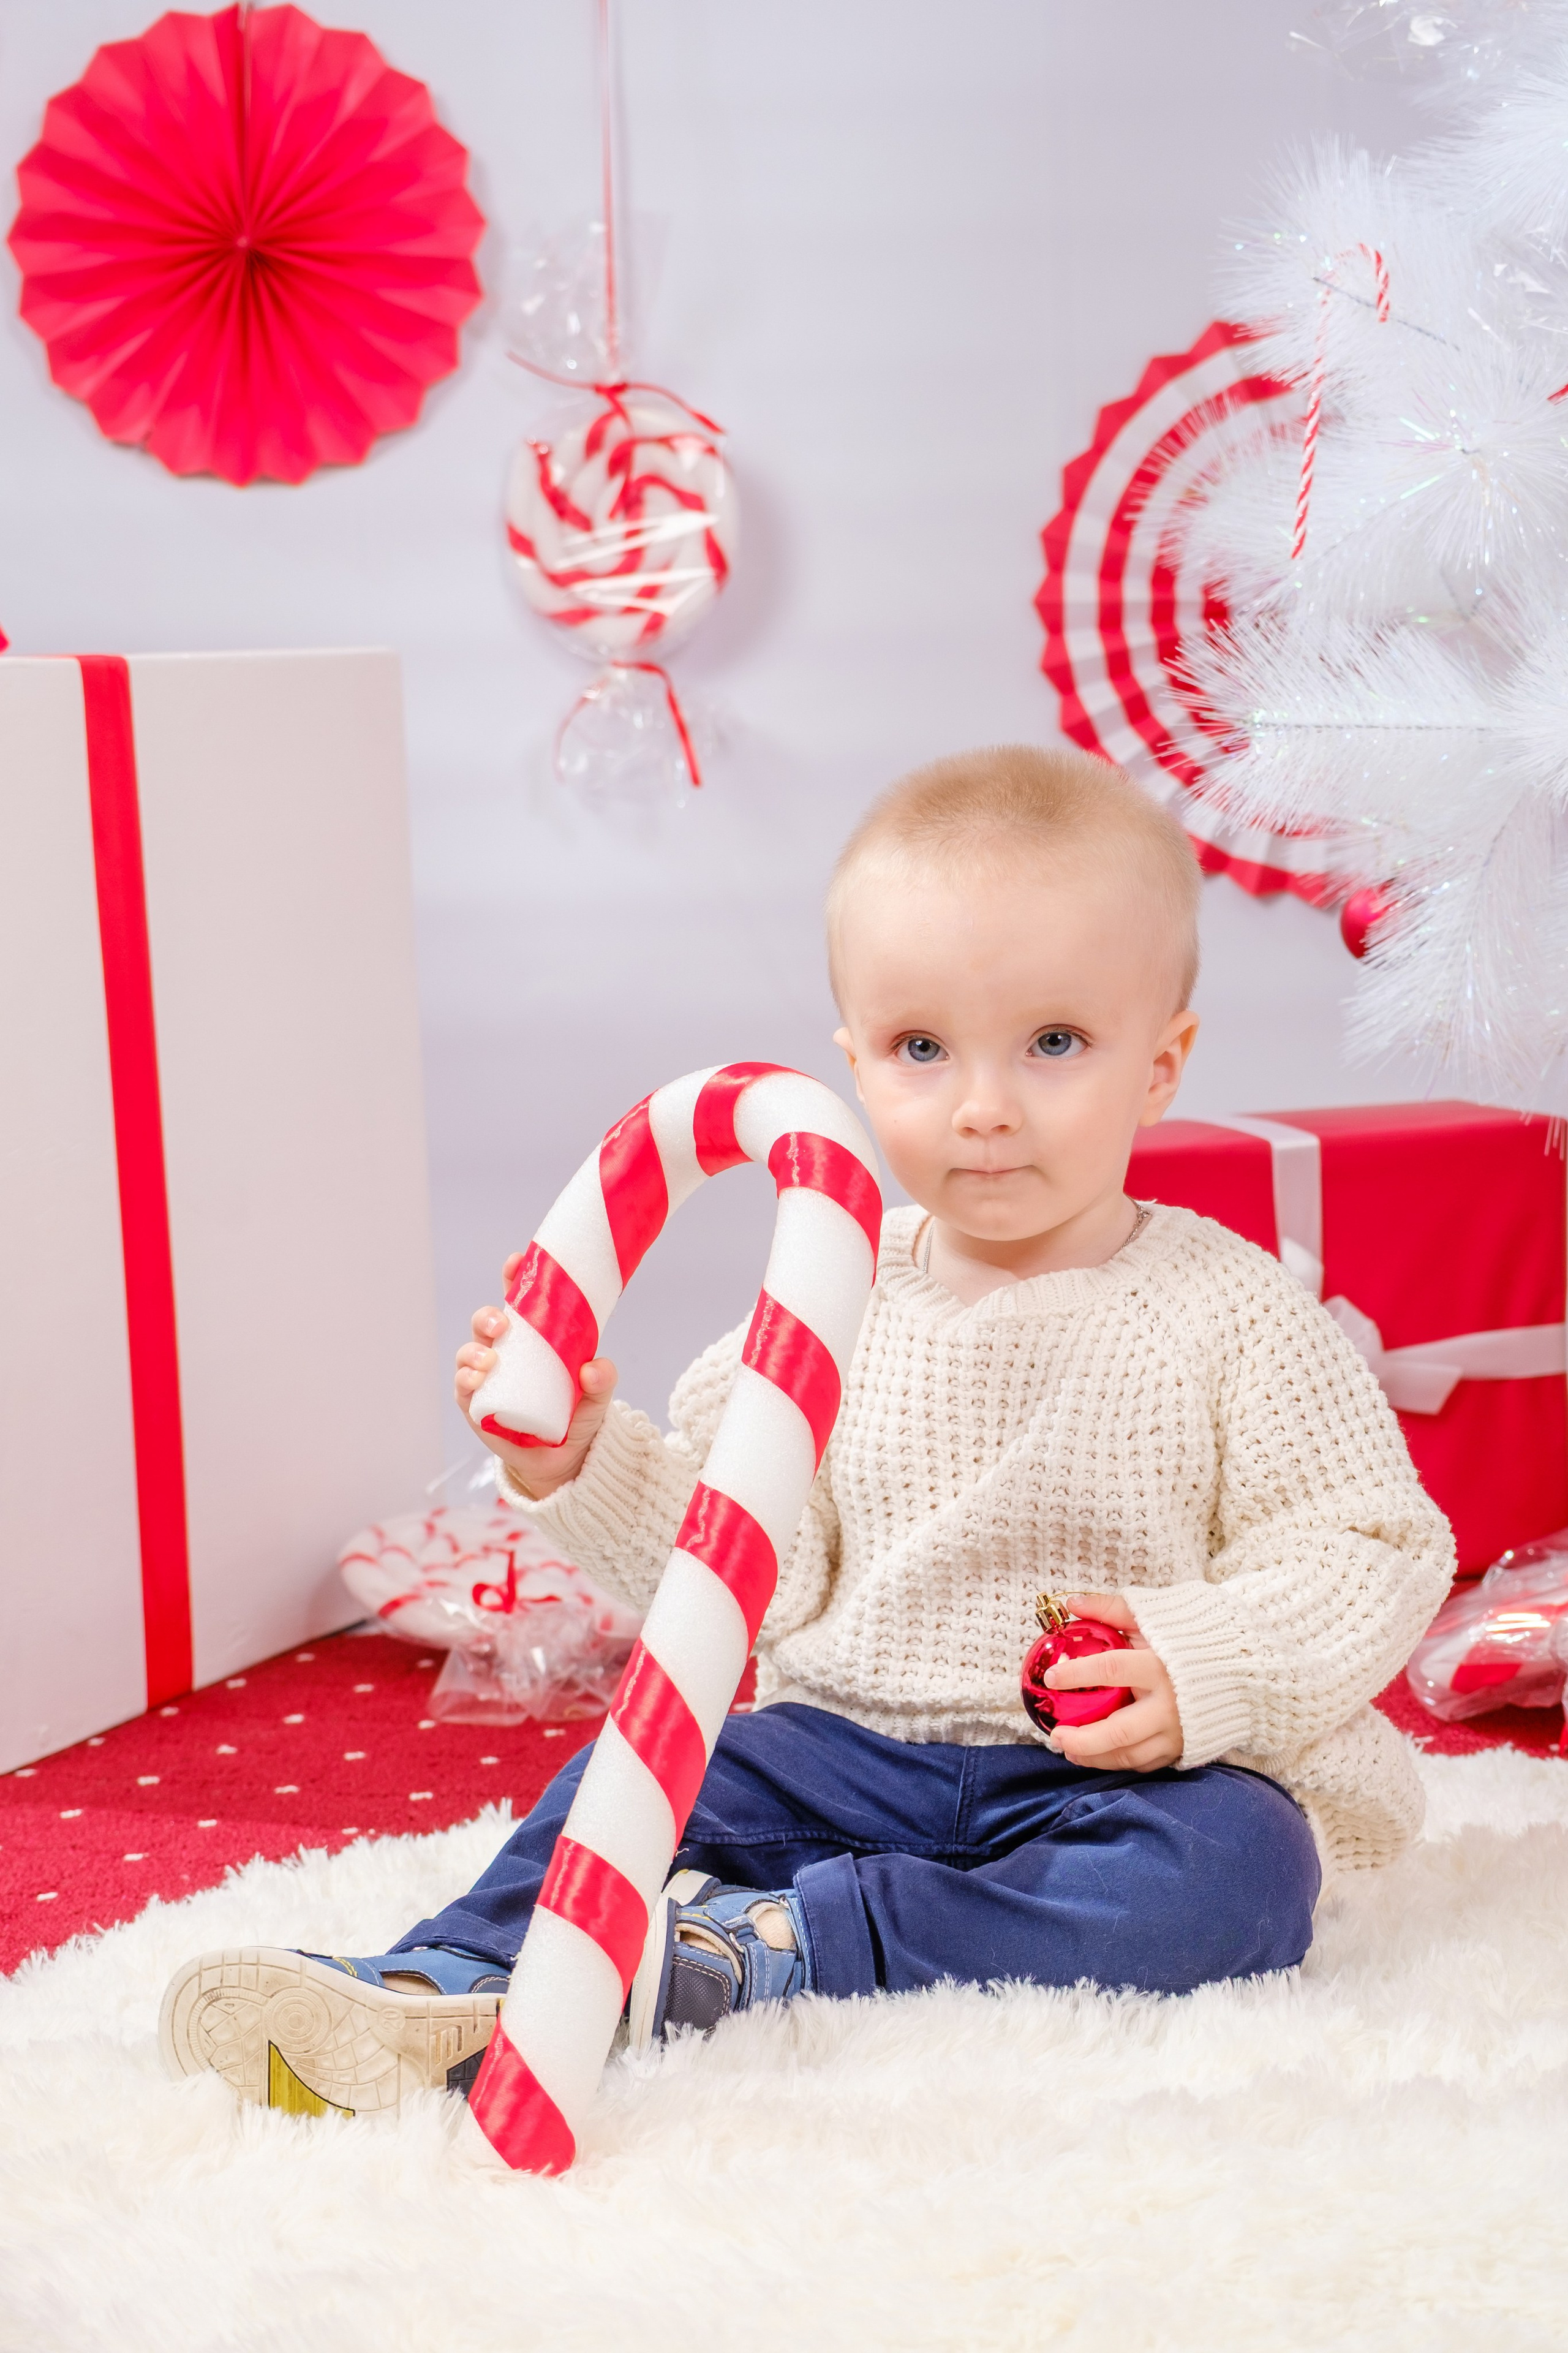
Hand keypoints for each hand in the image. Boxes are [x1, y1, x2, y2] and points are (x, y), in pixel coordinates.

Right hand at [455, 1254, 617, 1499]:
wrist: (564, 1460)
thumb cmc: (577, 1416)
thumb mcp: (598, 1396)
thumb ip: (603, 1379)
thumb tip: (593, 1368)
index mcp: (532, 1339)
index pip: (518, 1301)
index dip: (514, 1278)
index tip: (517, 1262)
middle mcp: (506, 1354)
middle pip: (485, 1323)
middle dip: (488, 1317)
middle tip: (503, 1325)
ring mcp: (487, 1379)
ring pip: (468, 1353)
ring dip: (473, 1351)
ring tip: (489, 1360)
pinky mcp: (476, 1407)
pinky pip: (463, 1388)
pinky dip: (465, 1381)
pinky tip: (475, 1380)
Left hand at [1042, 1592, 1182, 1772]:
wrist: (1244, 1668)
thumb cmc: (1193, 1638)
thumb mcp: (1155, 1616)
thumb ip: (1112, 1609)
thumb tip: (1073, 1604)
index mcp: (1160, 1667)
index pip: (1110, 1671)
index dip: (1076, 1674)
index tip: (1050, 1677)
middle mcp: (1170, 1705)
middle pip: (1117, 1732)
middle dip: (1081, 1739)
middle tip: (1055, 1734)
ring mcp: (1178, 1732)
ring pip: (1128, 1755)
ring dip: (1093, 1756)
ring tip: (1067, 1748)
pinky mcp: (1184, 1748)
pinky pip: (1145, 1764)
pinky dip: (1117, 1762)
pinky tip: (1097, 1755)